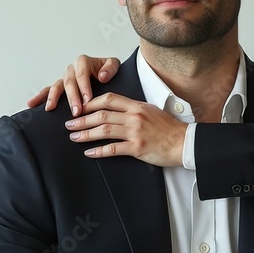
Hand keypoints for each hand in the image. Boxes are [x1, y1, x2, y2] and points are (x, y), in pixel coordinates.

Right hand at [25, 55, 120, 116]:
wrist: (104, 71)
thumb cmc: (107, 69)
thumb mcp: (113, 64)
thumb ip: (110, 67)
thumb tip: (102, 76)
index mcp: (83, 62)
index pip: (82, 75)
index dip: (84, 88)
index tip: (87, 100)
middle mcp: (71, 69)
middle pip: (69, 83)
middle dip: (72, 98)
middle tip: (76, 111)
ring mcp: (64, 78)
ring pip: (56, 87)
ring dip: (53, 98)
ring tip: (50, 108)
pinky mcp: (59, 86)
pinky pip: (48, 91)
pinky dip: (40, 97)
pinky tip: (31, 104)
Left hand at [65, 93, 185, 166]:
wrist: (184, 142)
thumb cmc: (168, 128)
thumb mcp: (151, 111)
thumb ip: (133, 109)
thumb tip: (115, 110)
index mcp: (137, 105)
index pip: (109, 99)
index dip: (91, 103)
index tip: (80, 107)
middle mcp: (134, 117)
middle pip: (102, 115)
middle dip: (82, 119)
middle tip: (69, 124)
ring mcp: (135, 132)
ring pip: (104, 131)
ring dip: (86, 134)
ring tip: (74, 137)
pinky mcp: (137, 148)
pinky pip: (113, 149)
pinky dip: (99, 151)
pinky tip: (89, 153)